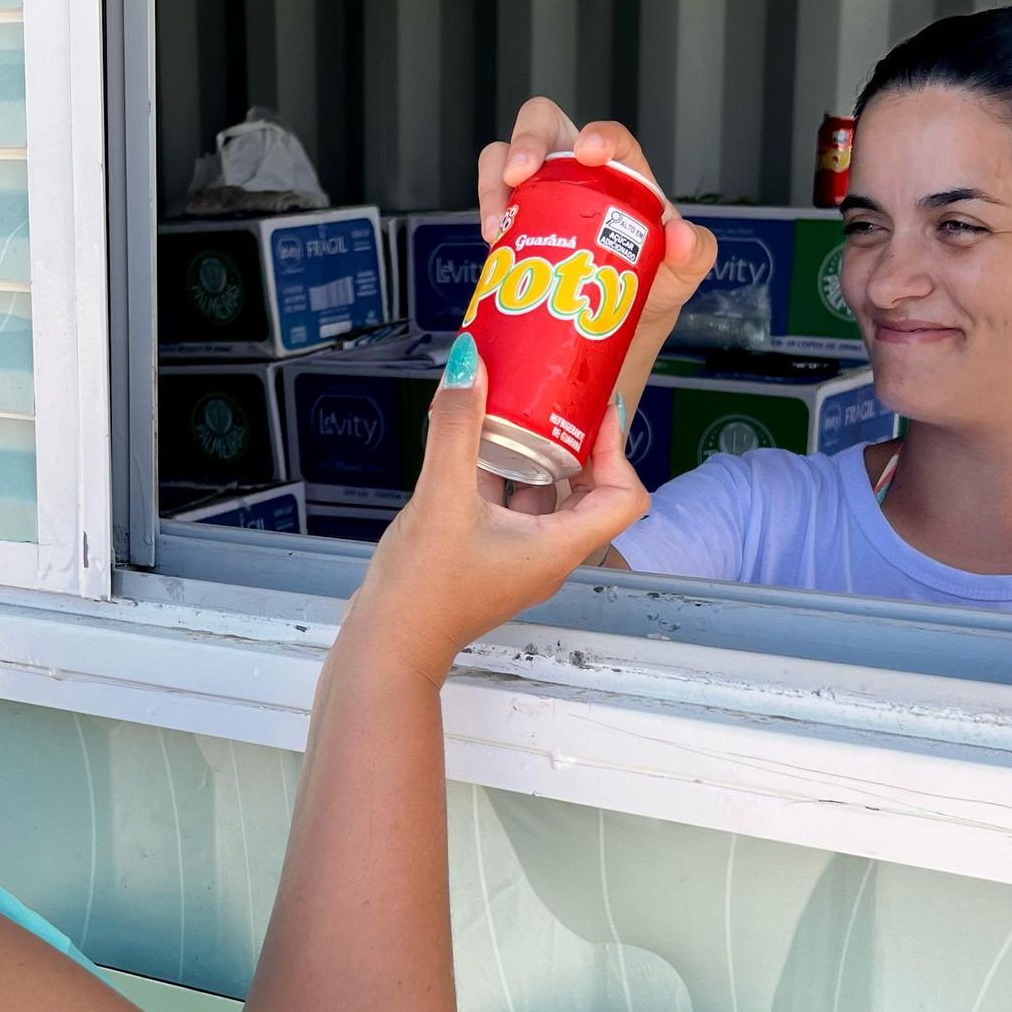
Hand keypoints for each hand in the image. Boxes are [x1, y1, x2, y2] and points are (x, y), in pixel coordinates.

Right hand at [347, 349, 647, 679]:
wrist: (388, 646)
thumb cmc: (423, 591)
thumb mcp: (441, 496)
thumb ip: (457, 427)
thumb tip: (469, 364)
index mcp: (558, 545)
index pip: (623, 497)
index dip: (617, 450)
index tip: (593, 411)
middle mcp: (549, 554)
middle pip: (589, 493)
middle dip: (575, 445)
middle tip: (554, 404)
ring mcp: (520, 559)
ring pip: (548, 500)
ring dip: (537, 459)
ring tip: (515, 417)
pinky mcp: (491, 559)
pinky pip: (513, 510)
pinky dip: (503, 478)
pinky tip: (474, 450)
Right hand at [476, 100, 718, 465]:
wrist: (621, 322)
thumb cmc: (653, 280)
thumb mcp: (684, 269)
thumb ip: (694, 252)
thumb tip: (679, 236)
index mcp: (620, 172)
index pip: (608, 137)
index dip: (597, 135)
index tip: (588, 151)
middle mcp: (574, 172)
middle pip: (542, 125)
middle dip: (526, 140)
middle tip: (520, 173)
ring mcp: (540, 194)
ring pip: (503, 159)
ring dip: (493, 181)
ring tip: (497, 221)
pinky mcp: (514, 223)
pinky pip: (491, 203)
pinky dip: (488, 215)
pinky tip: (494, 240)